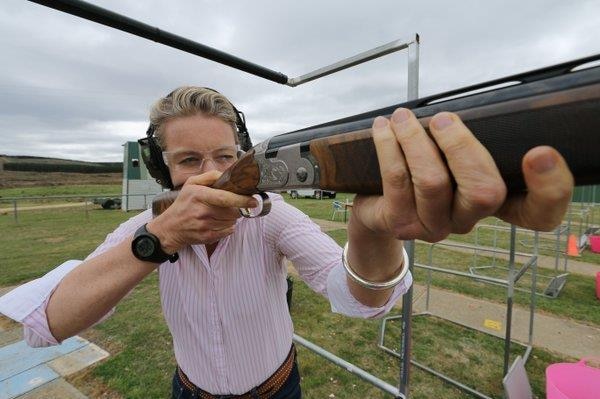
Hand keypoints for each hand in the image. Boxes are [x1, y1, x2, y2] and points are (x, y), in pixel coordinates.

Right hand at [147, 170, 257, 252]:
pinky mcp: (208, 237)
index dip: (242, 200)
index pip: (225, 198)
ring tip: (218, 214)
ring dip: (231, 218)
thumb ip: (210, 176)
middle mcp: (202, 211)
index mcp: (199, 196)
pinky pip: (228, 231)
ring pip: (232, 221)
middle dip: (235, 208)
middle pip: (232, 211)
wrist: (170, 228)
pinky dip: (227, 227)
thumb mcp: (191, 184)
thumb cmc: (183, 204)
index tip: (253, 200)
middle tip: (228, 206)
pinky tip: (217, 223)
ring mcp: (205, 226)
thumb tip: (227, 175)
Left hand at [350, 108, 573, 241]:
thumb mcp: (450, 153)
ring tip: (402, 117)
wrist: (376, 204)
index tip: (539, 153)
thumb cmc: (420, 167)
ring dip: (415, 140)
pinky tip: (382, 128)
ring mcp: (436, 226)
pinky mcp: (402, 224)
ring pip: (433, 182)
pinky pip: (397, 180)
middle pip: (484, 191)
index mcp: (494, 202)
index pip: (538, 212)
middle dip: (460, 145)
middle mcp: (469, 220)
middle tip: (441, 118)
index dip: (550, 189)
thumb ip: (466, 141)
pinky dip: (389, 147)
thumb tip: (461, 107)